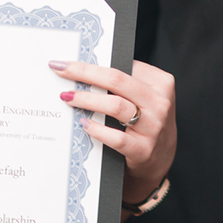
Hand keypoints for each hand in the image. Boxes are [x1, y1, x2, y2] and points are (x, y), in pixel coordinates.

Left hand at [52, 58, 175, 204]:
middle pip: (117, 80)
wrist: (161, 160)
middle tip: (61, 70)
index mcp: (161, 83)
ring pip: (116, 106)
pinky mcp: (143, 149)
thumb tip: (86, 71)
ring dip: (87, 99)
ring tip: (67, 97)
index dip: (93, 63)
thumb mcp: (145, 98)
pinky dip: (97, 129)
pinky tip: (83, 124)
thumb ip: (125, 85)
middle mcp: (160, 103)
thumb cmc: (147, 123)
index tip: (69, 62)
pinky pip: (117, 138)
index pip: (124, 65)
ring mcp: (153, 127)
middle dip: (85, 72)